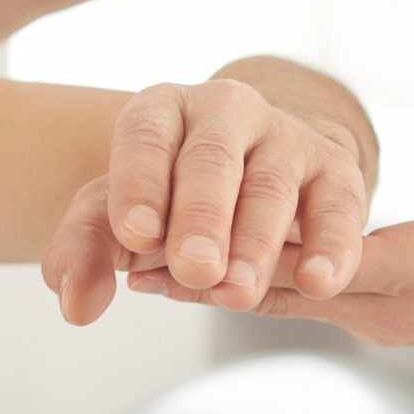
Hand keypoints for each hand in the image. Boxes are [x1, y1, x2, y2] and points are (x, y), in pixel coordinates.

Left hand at [41, 78, 371, 324]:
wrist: (252, 173)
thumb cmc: (171, 197)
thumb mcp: (118, 215)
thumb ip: (86, 252)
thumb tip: (74, 303)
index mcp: (162, 110)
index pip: (145, 135)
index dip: (140, 182)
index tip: (136, 236)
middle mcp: (226, 110)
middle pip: (211, 160)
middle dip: (203, 217)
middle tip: (195, 267)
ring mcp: (286, 137)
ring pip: (271, 188)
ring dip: (256, 244)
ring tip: (237, 293)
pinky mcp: (336, 171)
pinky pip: (339, 207)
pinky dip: (332, 246)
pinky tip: (319, 282)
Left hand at [129, 87, 413, 349]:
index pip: (323, 261)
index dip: (250, 250)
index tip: (186, 238)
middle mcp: (390, 308)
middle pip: (279, 290)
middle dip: (203, 277)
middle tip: (126, 258)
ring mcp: (380, 322)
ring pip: (282, 302)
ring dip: (214, 289)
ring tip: (136, 270)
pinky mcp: (376, 321)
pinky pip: (300, 304)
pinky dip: (248, 289)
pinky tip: (197, 276)